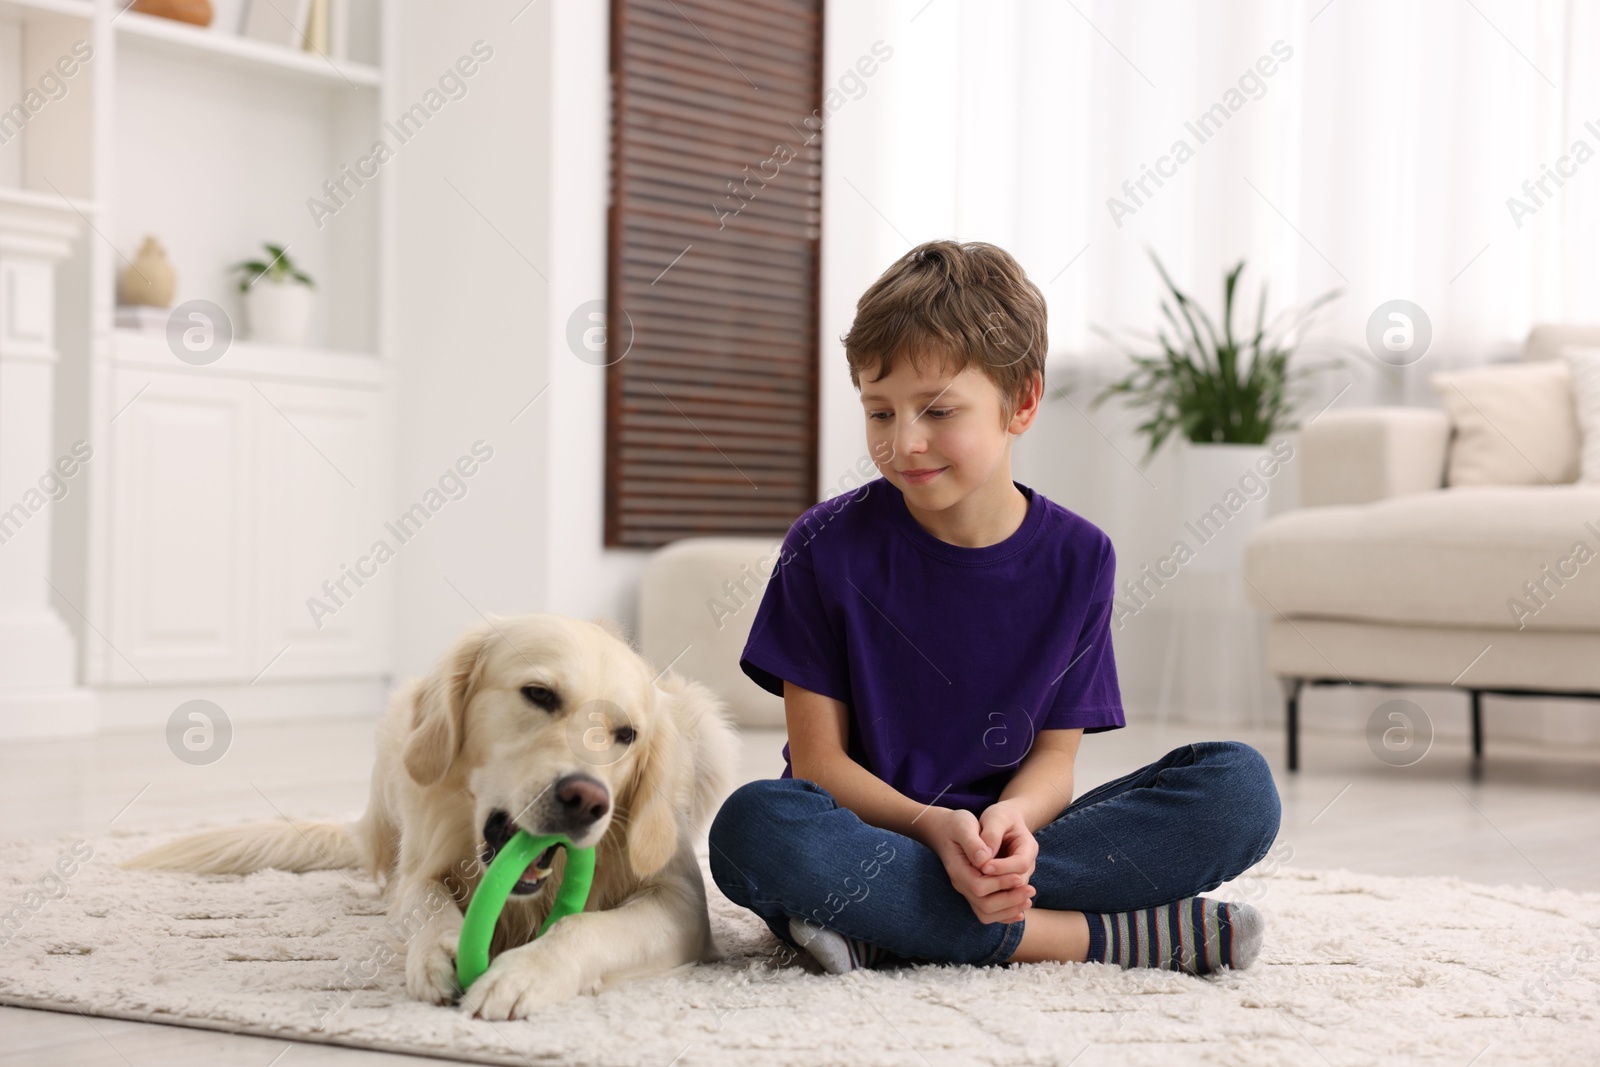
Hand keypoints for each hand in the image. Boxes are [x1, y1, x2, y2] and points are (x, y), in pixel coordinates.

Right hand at [923, 805, 1036, 924]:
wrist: (948, 830)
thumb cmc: (957, 825)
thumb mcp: (963, 825)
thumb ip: (973, 842)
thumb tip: (984, 860)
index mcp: (958, 868)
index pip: (979, 886)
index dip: (1000, 884)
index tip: (1019, 876)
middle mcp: (961, 884)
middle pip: (985, 905)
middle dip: (1010, 900)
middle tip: (1031, 889)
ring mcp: (967, 890)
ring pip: (987, 913)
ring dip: (1009, 910)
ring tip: (1028, 900)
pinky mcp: (976, 892)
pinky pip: (988, 912)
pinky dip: (1005, 914)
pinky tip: (1020, 908)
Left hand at [976, 800, 1037, 916]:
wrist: (1004, 823)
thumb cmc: (999, 817)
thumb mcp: (995, 817)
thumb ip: (991, 834)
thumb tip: (982, 857)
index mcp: (1028, 848)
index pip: (1020, 864)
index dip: (1002, 868)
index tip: (983, 866)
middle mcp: (1028, 866)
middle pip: (1019, 886)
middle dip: (999, 887)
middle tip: (976, 884)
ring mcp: (1020, 878)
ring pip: (1013, 898)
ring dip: (996, 900)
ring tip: (974, 894)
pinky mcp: (1010, 886)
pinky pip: (1006, 904)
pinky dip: (996, 908)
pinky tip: (980, 903)